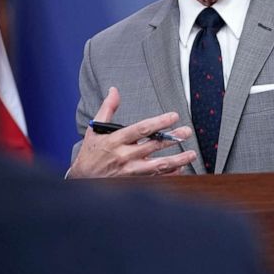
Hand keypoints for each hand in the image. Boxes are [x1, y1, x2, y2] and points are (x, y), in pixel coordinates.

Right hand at [68, 87, 194, 177]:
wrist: (81, 180)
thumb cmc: (90, 154)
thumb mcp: (95, 129)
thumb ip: (107, 108)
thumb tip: (114, 90)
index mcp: (116, 141)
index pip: (141, 129)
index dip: (159, 122)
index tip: (174, 116)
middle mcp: (124, 156)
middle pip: (154, 146)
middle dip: (173, 138)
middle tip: (187, 131)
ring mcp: (130, 172)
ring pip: (158, 166)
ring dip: (177, 160)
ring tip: (191, 154)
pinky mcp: (133, 183)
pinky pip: (156, 179)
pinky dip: (169, 175)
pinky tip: (180, 169)